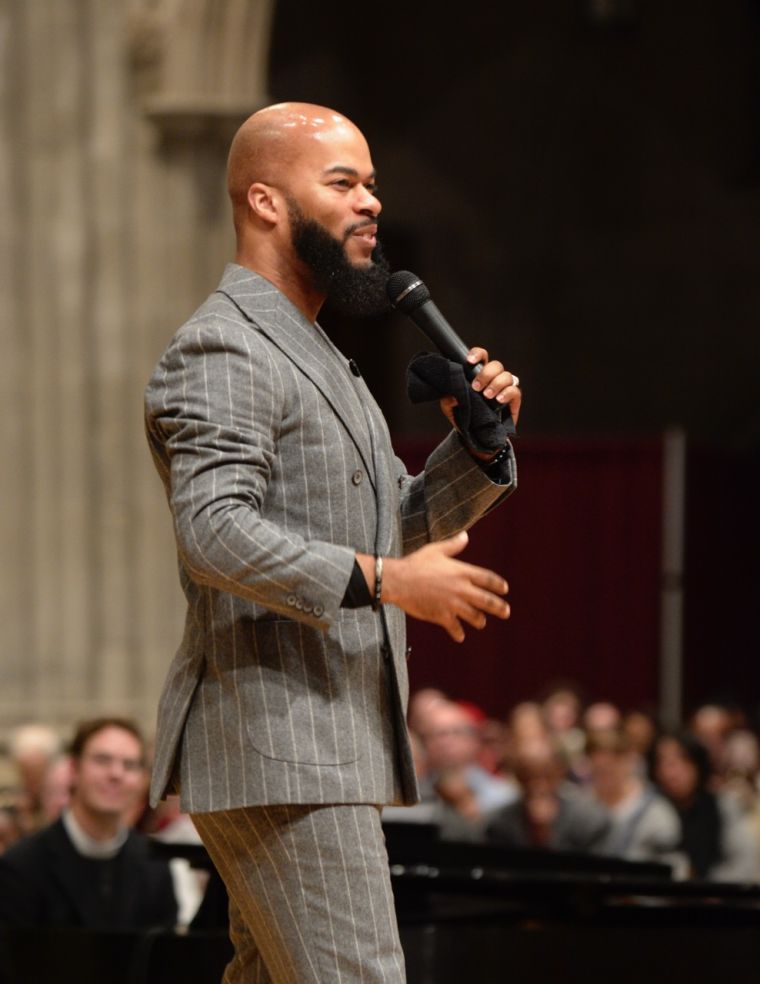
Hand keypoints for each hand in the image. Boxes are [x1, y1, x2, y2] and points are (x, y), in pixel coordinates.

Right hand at [379, 531, 509, 641]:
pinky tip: (460, 636)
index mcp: (462, 572)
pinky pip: (455, 627)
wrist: (398, 580)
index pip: (487, 579)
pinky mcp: (442, 616)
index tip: (504, 589)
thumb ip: (453, 545)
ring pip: (474, 616)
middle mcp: (461, 589)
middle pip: (487, 600)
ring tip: (481, 623)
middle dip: (499, 607)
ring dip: (480, 620)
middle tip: (506, 612)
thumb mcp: (436, 550)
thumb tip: (465, 536)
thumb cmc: (415, 563)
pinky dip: (458, 633)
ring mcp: (453, 604)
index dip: (498, 585)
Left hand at [439, 346, 521, 435]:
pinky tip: (498, 400)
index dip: (478, 354)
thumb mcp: (451, 410)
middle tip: (476, 387)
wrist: (476, 438)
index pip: (481, 357)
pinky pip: (515, 390)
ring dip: (496, 384)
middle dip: (486, 374)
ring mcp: (505, 388)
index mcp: (478, 375)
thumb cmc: (465, 418)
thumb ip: (448, 402)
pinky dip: (507, 393)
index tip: (469, 361)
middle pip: (496, 365)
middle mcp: (493, 379)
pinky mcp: (513, 400)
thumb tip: (452, 396)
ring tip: (487, 396)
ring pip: (507, 376)